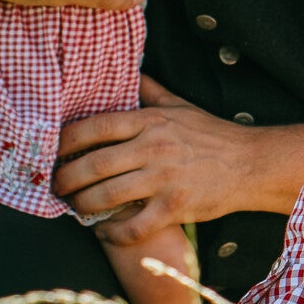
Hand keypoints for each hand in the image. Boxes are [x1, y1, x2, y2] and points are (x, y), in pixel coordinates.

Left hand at [56, 78, 247, 241]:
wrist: (250, 164)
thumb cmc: (212, 135)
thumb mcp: (180, 105)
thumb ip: (149, 91)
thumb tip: (128, 70)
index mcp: (150, 121)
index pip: (95, 128)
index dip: (65, 142)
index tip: (52, 152)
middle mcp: (154, 148)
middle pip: (94, 165)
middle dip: (66, 180)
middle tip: (55, 187)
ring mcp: (164, 180)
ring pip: (107, 197)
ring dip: (83, 206)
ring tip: (76, 208)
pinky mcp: (175, 208)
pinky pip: (133, 226)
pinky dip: (113, 233)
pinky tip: (105, 231)